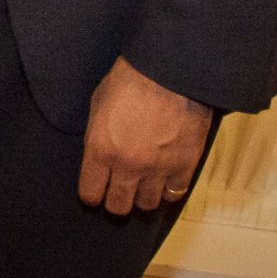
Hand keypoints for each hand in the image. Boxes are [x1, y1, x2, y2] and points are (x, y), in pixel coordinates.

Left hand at [80, 56, 212, 214]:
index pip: (91, 193)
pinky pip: (175, 194)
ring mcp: (158, 168)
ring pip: (147, 204)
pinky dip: (169, 190)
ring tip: (143, 185)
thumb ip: (98, 136)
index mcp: (101, 149)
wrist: (169, 71)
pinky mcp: (185, 166)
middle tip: (119, 192)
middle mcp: (128, 165)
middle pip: (119, 206)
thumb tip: (99, 156)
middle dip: (115, 202)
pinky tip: (165, 180)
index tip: (95, 191)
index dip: (92, 194)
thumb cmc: (129, 80)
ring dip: (143, 196)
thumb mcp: (98, 105)